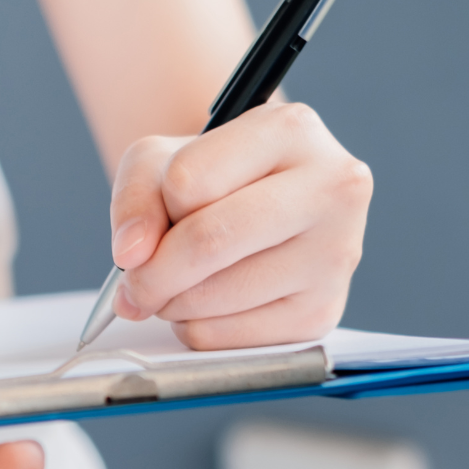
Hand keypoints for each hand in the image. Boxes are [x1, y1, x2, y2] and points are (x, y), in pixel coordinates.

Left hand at [109, 102, 371, 349]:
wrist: (265, 207)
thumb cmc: (216, 178)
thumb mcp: (163, 160)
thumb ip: (136, 196)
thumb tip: (133, 256)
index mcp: (292, 130)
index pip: (189, 181)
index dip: (159, 205)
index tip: (163, 214)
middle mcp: (332, 189)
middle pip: (210, 240)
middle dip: (152, 273)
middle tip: (133, 284)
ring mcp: (335, 255)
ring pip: (218, 296)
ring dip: (173, 303)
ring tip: (178, 285)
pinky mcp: (323, 312)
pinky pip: (232, 338)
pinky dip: (199, 329)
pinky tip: (208, 305)